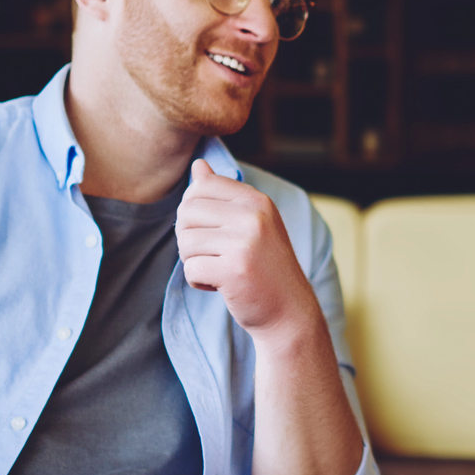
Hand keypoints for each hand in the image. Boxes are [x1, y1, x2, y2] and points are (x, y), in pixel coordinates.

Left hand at [177, 159, 321, 343]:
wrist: (289, 310)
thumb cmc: (265, 266)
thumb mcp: (252, 223)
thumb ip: (223, 194)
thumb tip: (198, 165)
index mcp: (257, 201)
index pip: (201, 186)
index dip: (194, 210)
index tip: (212, 231)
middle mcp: (253, 217)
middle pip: (187, 213)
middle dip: (189, 237)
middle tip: (212, 254)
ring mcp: (245, 243)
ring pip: (185, 242)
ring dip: (194, 260)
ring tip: (219, 269)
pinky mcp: (234, 271)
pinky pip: (191, 269)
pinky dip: (198, 281)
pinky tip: (220, 285)